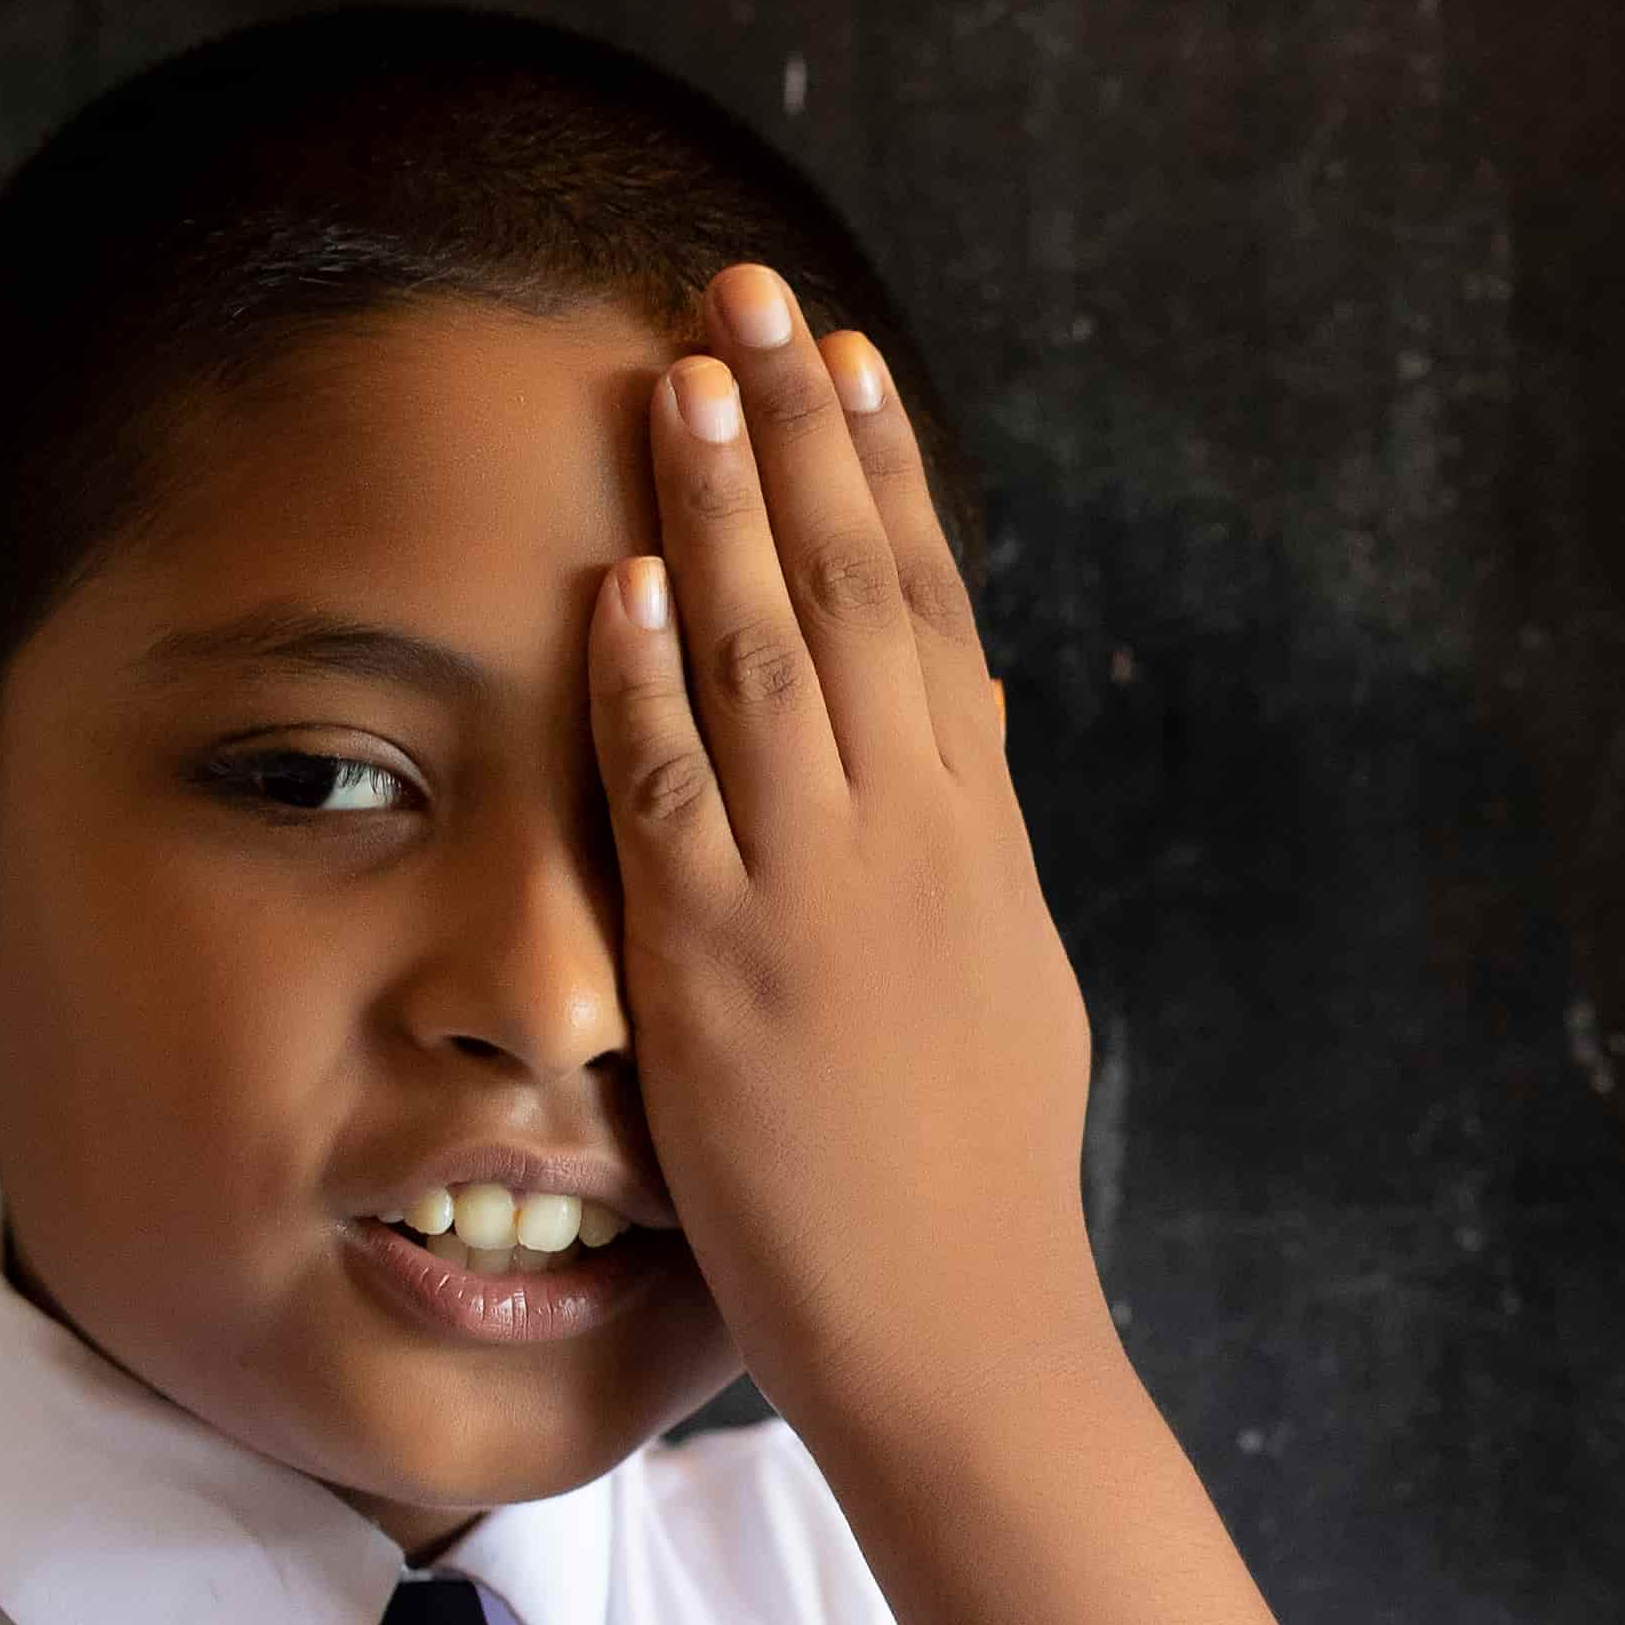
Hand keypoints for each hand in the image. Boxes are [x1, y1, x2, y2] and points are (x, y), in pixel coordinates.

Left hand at [584, 266, 1108, 1449]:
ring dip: (727, 503)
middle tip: (754, 292)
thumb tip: (966, 741)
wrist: (966, 1332)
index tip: (855, 362)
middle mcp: (909, 838)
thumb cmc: (972, 1190)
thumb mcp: (1001, 989)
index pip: (929, 612)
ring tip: (687, 371)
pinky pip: (680, 793)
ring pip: (773, 656)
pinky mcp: (727, 970)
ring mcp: (820, 896)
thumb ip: (967, 859)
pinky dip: (651, 678)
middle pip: (856, 589)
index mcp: (975, 838)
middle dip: (803, 430)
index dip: (890, 476)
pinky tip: (623, 577)